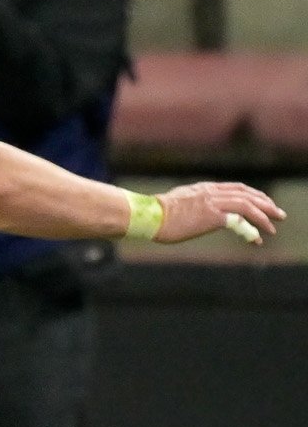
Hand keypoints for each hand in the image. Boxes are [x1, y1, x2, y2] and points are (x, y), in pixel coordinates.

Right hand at [153, 182, 285, 244]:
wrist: (148, 216)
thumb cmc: (156, 214)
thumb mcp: (178, 202)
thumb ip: (192, 203)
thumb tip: (194, 212)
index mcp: (204, 188)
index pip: (236, 188)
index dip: (253, 195)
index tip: (263, 202)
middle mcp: (211, 193)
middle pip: (247, 194)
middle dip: (266, 203)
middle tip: (278, 213)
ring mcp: (213, 204)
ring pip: (248, 205)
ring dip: (264, 216)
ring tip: (273, 226)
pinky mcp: (212, 217)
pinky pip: (239, 223)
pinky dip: (251, 230)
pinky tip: (257, 239)